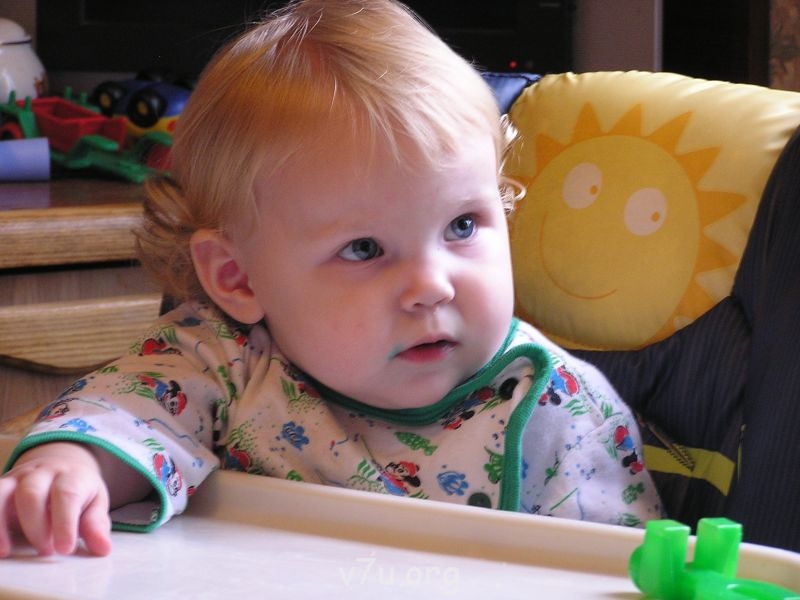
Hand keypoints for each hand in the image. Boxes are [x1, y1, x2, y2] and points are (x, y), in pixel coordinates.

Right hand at [0, 442, 111, 557]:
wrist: (60, 465)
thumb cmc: (79, 490)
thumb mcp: (95, 503)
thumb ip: (96, 524)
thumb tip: (103, 548)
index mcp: (71, 475)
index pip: (67, 495)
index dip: (65, 523)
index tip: (65, 549)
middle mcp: (42, 472)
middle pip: (31, 493)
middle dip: (36, 526)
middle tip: (46, 551)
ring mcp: (18, 477)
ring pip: (2, 493)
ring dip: (1, 525)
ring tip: (8, 552)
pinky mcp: (1, 486)